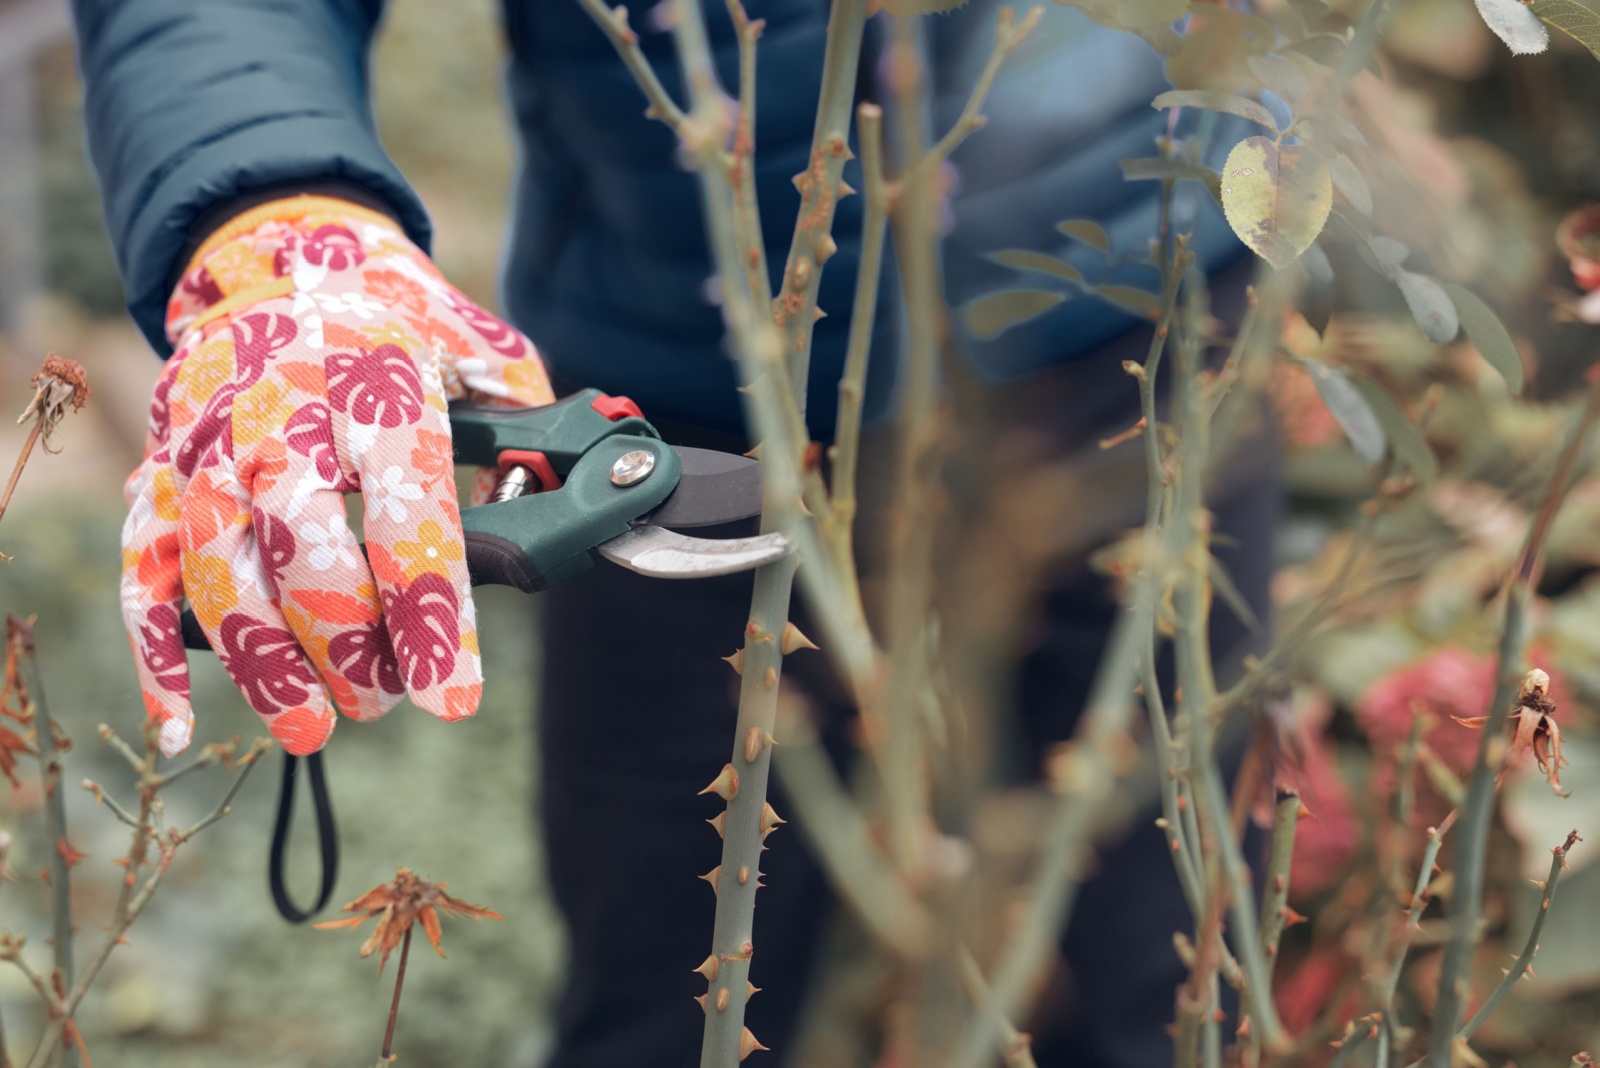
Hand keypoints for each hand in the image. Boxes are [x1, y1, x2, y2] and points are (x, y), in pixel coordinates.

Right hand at [121, 196, 553, 756]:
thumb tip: (583, 505)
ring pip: (216, 564)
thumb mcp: (483, 353)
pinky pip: (143, 567)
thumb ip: (534, 431)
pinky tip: (185, 722)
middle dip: (343, 639)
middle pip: (301, 539)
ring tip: (311, 726)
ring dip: (263, 659)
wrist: (280, 254)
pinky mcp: (160, 469)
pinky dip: (156, 650)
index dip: (428, 611)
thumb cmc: (399, 326)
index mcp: (376, 381)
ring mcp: (209, 441)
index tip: (451, 695)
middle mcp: (283, 409)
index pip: (407, 509)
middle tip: (383, 699)